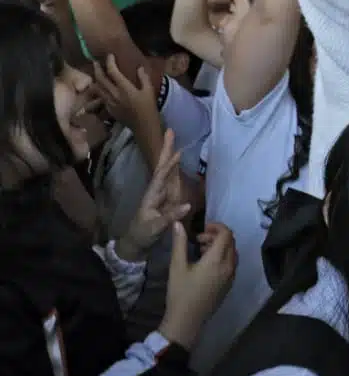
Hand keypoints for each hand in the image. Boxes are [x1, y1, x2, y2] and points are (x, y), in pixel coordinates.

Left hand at [93, 54, 157, 124]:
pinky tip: (101, 88)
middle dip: (97, 69)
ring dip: (95, 79)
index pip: (113, 72)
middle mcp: (114, 94)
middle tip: (96, 62)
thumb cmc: (149, 107)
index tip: (110, 55)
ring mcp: (110, 102)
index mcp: (125, 88)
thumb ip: (143, 78)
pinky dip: (99, 90)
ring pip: (97, 88)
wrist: (143, 125)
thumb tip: (139, 68)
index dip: (110, 62)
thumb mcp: (149, 91)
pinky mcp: (109, 109)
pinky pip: (100, 97)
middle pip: (100, 79)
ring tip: (96, 74)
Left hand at [118, 131, 190, 261]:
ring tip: (173, 139)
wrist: (134, 244)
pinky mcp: (165, 198)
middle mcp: (156, 190)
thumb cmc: (143, 234)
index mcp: (152, 195)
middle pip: (162, 166)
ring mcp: (160, 193)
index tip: (178, 151)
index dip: (169, 164)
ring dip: (169, 155)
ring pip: (166, 170)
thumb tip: (188, 204)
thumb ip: (170, 216)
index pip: (161, 176)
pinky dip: (174, 167)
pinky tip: (177, 159)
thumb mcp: (155, 227)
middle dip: (166, 150)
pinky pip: (170, 178)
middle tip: (170, 131)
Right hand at [160, 222, 237, 348]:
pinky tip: (206, 264)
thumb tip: (178, 223)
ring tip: (200, 251)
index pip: (226, 234)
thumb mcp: (177, 266)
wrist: (187, 321)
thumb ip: (179, 243)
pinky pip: (231, 264)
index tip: (201, 229)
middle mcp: (229, 266)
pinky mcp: (229, 285)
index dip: (216, 227)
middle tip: (198, 240)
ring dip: (219, 247)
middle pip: (230, 242)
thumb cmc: (181, 293)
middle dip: (216, 236)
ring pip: (232, 253)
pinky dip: (222, 257)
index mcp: (217, 260)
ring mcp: (231, 276)